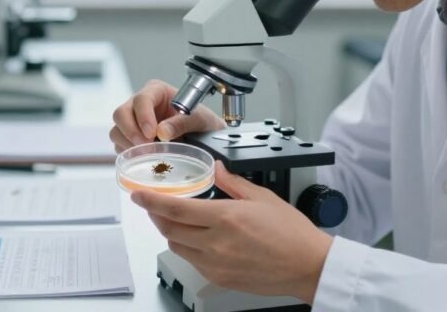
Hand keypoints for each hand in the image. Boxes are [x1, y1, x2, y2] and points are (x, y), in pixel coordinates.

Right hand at [110, 79, 224, 150]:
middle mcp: (140, 104)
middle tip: (147, 147)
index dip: (143, 116)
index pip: (141, 99)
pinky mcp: (130, 139)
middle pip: (121, 113)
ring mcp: (133, 122)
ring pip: (117, 131)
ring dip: (129, 145)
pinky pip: (120, 146)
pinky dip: (130, 154)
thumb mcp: (200, 119)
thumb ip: (182, 122)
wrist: (203, 138)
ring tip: (148, 155)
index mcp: (156, 91)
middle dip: (131, 132)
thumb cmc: (201, 123)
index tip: (152, 133)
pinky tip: (145, 158)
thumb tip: (162, 131)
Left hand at [131, 163, 332, 303]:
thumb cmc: (292, 233)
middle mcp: (216, 244)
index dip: (150, 202)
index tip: (138, 194)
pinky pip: (193, 261)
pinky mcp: (220, 279)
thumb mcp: (262, 197)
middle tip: (154, 204)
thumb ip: (232, 182)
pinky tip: (198, 238)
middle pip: (169, 230)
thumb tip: (216, 169)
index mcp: (225, 218)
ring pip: (178, 247)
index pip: (175, 210)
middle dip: (156, 216)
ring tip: (178, 220)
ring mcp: (216, 265)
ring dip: (171, 232)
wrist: (308, 265)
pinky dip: (188, 247)